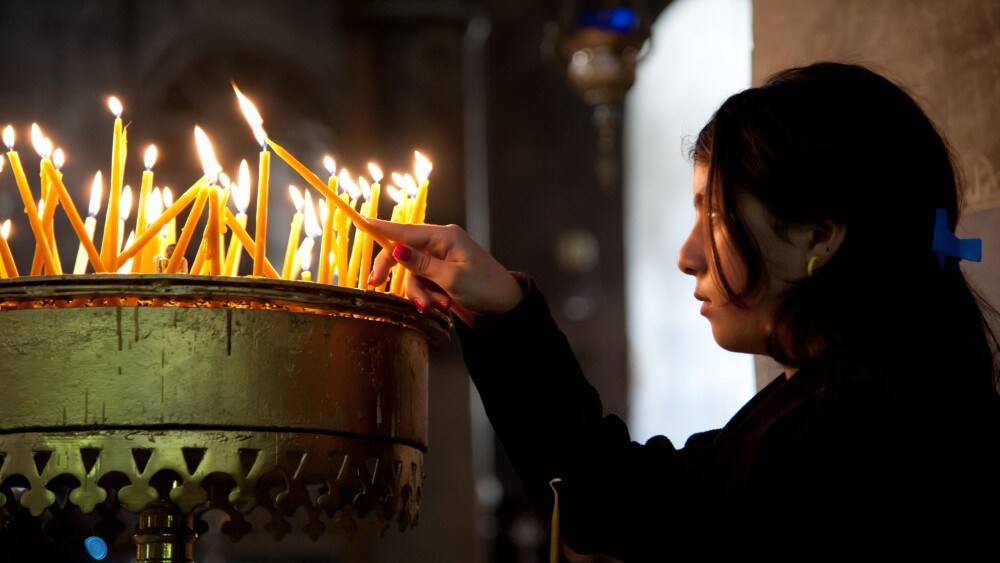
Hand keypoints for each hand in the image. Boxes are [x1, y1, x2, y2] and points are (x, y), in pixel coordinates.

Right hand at [367, 218, 524, 325]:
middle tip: (374, 285)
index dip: (382, 229)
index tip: (361, 223)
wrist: (504, 307)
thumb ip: (422, 264)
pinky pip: (421, 283)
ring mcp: (440, 260)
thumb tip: (397, 249)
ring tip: (438, 305)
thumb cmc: (485, 288)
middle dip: (395, 272)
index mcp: (445, 237)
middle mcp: (440, 244)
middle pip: (403, 253)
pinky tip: (442, 305)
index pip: (406, 230)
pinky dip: (427, 296)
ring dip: (420, 293)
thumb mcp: (452, 277)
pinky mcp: (441, 275)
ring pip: (411, 274)